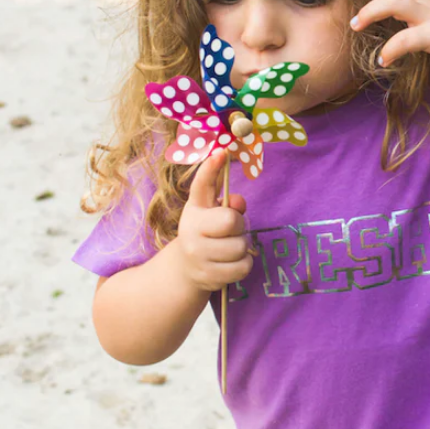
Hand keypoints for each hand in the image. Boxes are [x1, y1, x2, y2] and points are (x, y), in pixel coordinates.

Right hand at [175, 149, 252, 292]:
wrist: (186, 270)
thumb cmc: (206, 234)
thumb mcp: (211, 213)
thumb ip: (226, 203)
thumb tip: (237, 203)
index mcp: (194, 210)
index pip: (202, 186)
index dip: (211, 168)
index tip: (221, 152)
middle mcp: (190, 231)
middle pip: (232, 221)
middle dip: (239, 226)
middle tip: (230, 232)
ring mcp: (198, 255)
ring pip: (240, 247)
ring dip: (242, 248)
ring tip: (230, 248)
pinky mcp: (209, 277)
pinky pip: (243, 267)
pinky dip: (244, 265)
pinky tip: (232, 263)